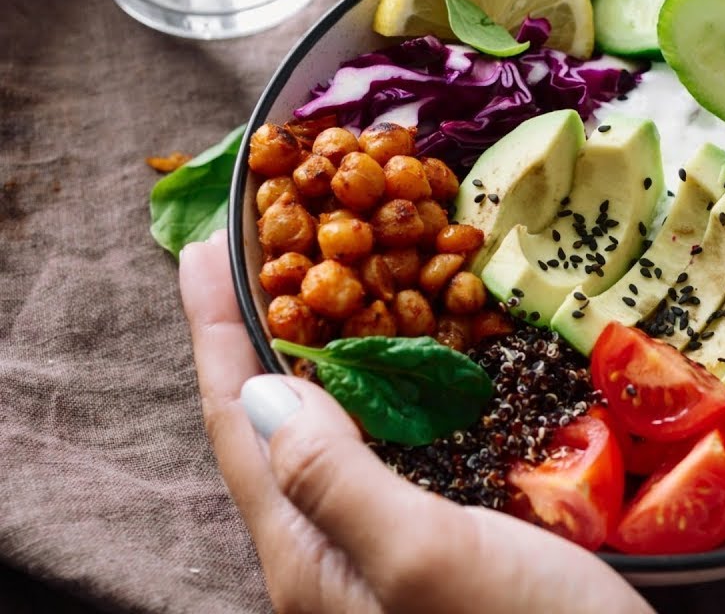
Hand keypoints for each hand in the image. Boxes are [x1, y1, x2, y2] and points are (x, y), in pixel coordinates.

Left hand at [179, 230, 652, 613]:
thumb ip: (336, 479)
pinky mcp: (445, 540)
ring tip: (323, 283)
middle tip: (262, 245)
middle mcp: (335, 551)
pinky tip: (411, 363)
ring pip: (334, 432)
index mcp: (309, 554)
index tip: (205, 240)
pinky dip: (387, 388)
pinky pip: (392, 447)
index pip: (241, 423)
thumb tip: (263, 392)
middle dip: (257, 330)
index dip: (216, 329)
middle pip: (274, 424)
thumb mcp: (427, 558)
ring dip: (318, 352)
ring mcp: (388, 548)